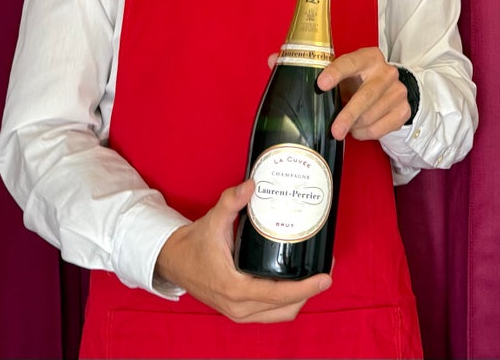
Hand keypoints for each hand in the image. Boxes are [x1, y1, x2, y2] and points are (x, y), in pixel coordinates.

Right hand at [153, 179, 331, 322]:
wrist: (173, 262)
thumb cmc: (193, 245)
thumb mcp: (212, 221)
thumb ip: (232, 202)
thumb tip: (252, 185)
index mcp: (234, 288)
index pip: (279, 294)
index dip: (306, 288)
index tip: (325, 277)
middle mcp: (238, 307)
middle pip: (286, 308)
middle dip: (310, 291)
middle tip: (325, 269)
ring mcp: (239, 313)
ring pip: (281, 314)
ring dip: (301, 299)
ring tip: (315, 275)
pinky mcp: (239, 312)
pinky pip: (271, 314)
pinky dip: (287, 302)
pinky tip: (296, 283)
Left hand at [317, 47, 410, 140]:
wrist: (388, 88)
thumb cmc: (358, 81)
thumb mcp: (347, 75)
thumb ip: (334, 81)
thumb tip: (313, 99)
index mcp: (369, 58)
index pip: (350, 63)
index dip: (335, 73)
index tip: (321, 84)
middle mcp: (386, 72)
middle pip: (366, 96)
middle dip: (348, 115)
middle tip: (335, 130)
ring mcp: (398, 91)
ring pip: (371, 117)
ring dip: (354, 126)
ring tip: (345, 126)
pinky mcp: (404, 110)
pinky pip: (379, 129)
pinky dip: (364, 133)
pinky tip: (358, 129)